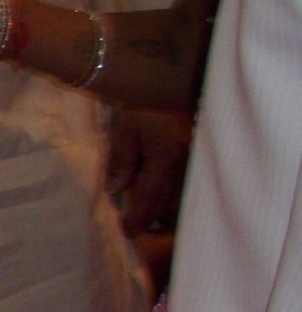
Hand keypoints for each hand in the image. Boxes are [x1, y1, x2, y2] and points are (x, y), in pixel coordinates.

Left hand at [109, 109, 190, 236]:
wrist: (169, 79)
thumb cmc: (142, 102)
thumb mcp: (124, 130)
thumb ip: (121, 162)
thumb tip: (116, 191)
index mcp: (164, 159)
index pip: (149, 198)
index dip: (137, 218)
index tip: (126, 232)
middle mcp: (183, 163)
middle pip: (168, 202)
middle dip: (152, 219)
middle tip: (135, 229)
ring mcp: (192, 159)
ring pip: (180, 195)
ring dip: (164, 210)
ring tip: (148, 219)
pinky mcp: (194, 152)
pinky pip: (184, 182)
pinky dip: (172, 194)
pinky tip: (162, 198)